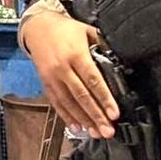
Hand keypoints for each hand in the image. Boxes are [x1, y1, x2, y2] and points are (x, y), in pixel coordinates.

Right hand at [21, 11, 116, 138]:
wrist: (38, 27)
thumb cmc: (66, 29)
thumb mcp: (87, 31)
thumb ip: (103, 46)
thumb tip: (122, 64)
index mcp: (76, 54)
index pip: (93, 80)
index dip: (104, 98)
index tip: (114, 113)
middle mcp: (62, 67)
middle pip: (81, 96)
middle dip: (96, 115)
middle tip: (108, 130)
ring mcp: (52, 76)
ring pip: (69, 102)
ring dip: (83, 120)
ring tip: (96, 133)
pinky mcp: (45, 82)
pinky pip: (56, 102)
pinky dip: (66, 116)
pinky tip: (77, 126)